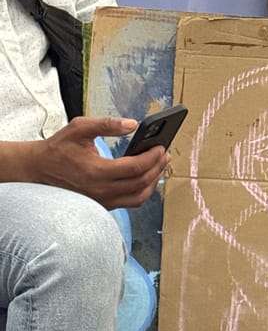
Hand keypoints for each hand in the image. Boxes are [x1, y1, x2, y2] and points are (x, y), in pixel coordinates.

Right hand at [30, 116, 170, 208]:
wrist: (39, 170)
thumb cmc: (59, 149)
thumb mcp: (79, 128)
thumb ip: (106, 125)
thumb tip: (132, 124)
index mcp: (97, 172)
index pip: (135, 168)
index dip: (152, 157)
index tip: (161, 147)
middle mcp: (102, 191)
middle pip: (141, 182)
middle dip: (157, 167)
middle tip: (164, 154)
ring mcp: (104, 201)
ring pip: (139, 197)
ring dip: (153, 182)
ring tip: (159, 166)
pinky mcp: (104, 205)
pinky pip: (131, 202)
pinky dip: (143, 191)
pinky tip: (147, 177)